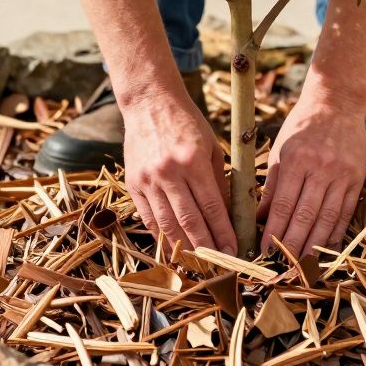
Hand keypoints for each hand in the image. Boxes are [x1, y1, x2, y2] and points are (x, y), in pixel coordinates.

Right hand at [123, 91, 235, 254]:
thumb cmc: (187, 122)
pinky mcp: (133, 183)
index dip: (223, 232)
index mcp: (193, 160)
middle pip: (189, 220)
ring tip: (197, 263)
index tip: (233, 250)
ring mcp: (148, 179)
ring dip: (183, 247)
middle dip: (206, 246)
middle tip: (218, 263)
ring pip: (167, 224)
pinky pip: (148, 217)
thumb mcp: (211, 146)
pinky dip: (161, 235)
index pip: (211, 206)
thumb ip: (218, 181)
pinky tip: (172, 247)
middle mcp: (169, 172)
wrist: (149, 103)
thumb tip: (227, 215)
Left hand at [258, 93, 365, 256]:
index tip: (264, 252)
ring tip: (302, 266)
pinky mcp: (357, 180)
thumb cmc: (302, 126)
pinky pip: (346, 213)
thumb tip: (260, 219)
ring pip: (327, 219)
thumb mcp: (280, 150)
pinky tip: (325, 249)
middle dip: (292, 246)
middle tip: (281, 268)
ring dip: (314, 246)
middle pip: (305, 217)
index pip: (284, 205)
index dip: (274, 233)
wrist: (337, 104)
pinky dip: (335, 234)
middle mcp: (321, 169)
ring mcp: (342, 175)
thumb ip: (271, 186)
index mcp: (297, 160)